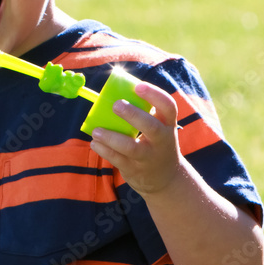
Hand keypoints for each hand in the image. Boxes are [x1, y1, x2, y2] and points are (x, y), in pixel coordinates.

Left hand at [89, 80, 181, 195]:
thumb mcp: (159, 128)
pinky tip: (95, 142)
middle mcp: (162, 140)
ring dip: (112, 138)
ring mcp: (148, 157)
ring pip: (131, 147)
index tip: (137, 86)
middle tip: (116, 105)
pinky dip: (104, 150)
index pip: (168, 106)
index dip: (154, 95)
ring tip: (96, 130)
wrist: (166, 178)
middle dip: (133, 115)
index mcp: (168, 124)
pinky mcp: (135, 169)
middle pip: (151, 127)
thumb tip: (113, 94)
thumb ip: (143, 113)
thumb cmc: (155, 143)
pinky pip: (118, 160)